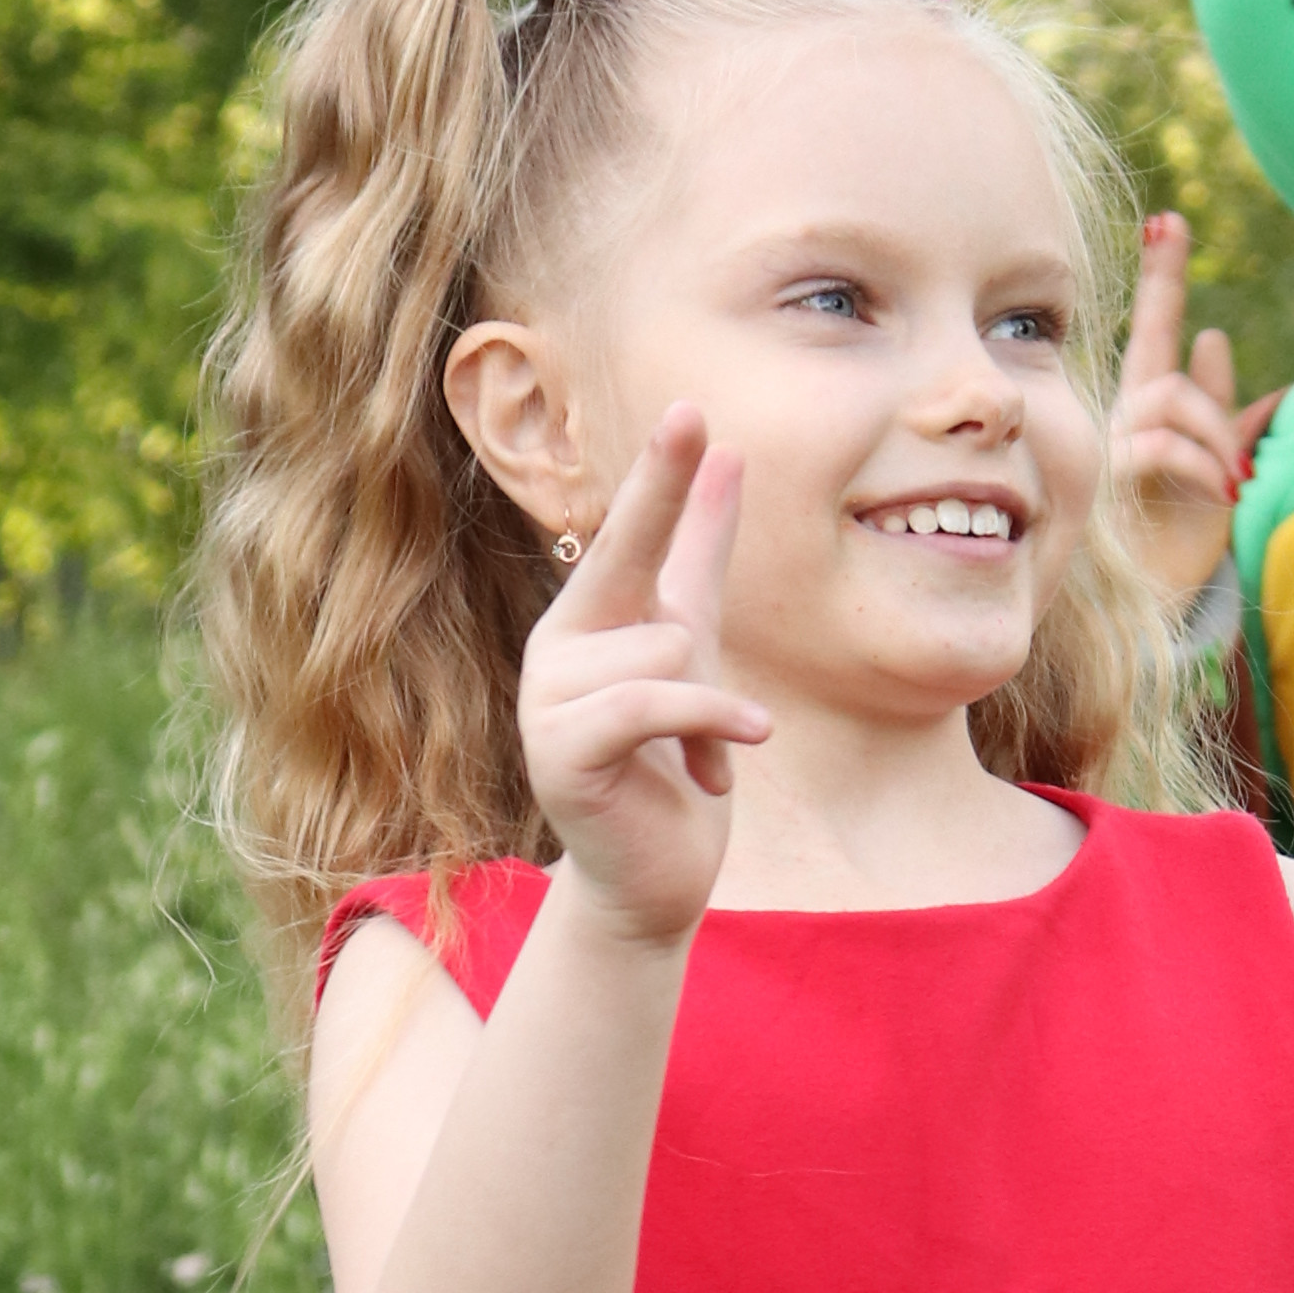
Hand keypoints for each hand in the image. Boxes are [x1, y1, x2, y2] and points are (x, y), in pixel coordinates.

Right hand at [520, 406, 774, 950]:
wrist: (654, 883)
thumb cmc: (678, 773)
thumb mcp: (700, 657)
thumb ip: (702, 564)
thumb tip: (731, 459)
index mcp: (591, 621)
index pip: (630, 532)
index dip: (660, 472)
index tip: (692, 408)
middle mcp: (560, 647)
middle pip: (630, 557)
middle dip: (665, 496)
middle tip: (696, 418)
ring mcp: (549, 700)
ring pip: (660, 649)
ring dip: (710, 708)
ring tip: (703, 759)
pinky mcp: (561, 753)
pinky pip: (650, 704)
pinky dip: (709, 722)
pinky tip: (744, 745)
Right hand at [1111, 214, 1252, 612]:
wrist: (1147, 612)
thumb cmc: (1180, 550)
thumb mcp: (1222, 483)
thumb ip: (1239, 433)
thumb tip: (1278, 393)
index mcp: (1149, 409)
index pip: (1156, 331)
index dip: (1163, 277)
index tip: (1167, 221)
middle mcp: (1123, 415)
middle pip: (1151, 338)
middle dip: (1165, 285)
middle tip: (1178, 232)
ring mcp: (1113, 444)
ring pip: (1168, 397)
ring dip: (1215, 427)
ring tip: (1240, 475)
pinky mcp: (1111, 482)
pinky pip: (1159, 445)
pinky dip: (1201, 460)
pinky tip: (1227, 488)